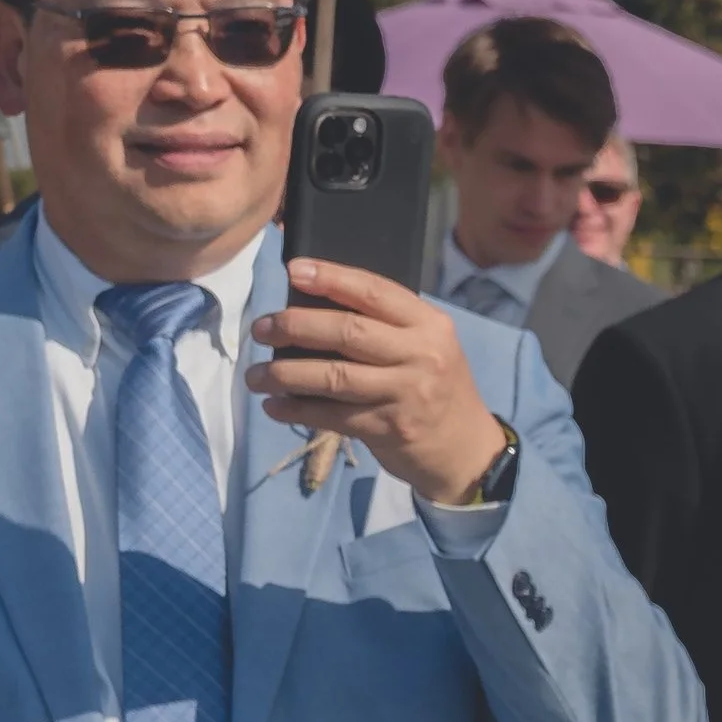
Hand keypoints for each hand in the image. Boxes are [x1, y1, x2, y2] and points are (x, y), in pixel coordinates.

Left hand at [248, 261, 510, 505]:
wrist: (466, 450)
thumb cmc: (435, 388)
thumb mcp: (426, 347)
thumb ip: (385, 328)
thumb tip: (315, 309)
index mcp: (428, 324)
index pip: (374, 291)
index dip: (331, 278)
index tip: (294, 271)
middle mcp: (420, 354)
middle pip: (347, 332)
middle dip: (296, 327)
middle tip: (261, 328)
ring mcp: (405, 394)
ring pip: (334, 377)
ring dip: (286, 374)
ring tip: (255, 375)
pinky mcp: (389, 429)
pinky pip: (333, 416)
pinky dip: (298, 410)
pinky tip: (275, 406)